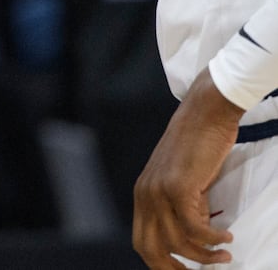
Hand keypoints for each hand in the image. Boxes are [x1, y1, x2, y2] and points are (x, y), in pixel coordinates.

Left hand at [133, 68, 242, 267]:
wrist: (203, 115)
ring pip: (178, 243)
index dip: (160, 264)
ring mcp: (159, 190)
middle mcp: (145, 194)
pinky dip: (213, 239)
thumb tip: (195, 241)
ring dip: (205, 255)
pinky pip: (195, 229)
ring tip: (225, 253)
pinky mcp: (178, 186)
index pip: (142, 242)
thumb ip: (182, 207)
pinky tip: (227, 237)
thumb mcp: (183, 181)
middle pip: (150, 249)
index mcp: (142, 194)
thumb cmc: (198, 147)